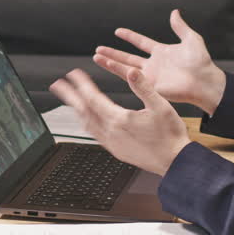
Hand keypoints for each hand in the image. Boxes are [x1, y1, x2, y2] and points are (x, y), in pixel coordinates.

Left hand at [49, 69, 190, 176]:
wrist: (175, 162)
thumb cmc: (170, 136)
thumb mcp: (160, 106)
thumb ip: (143, 87)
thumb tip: (131, 71)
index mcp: (119, 120)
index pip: (93, 98)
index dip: (81, 84)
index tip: (73, 74)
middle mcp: (111, 133)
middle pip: (83, 111)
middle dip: (69, 96)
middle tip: (58, 85)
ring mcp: (112, 144)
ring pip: (86, 124)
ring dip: (76, 110)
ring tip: (70, 100)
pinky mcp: (116, 151)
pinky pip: (94, 135)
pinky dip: (86, 123)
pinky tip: (88, 121)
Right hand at [93, 9, 225, 115]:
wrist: (204, 81)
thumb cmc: (201, 63)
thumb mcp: (191, 39)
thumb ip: (180, 27)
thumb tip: (175, 12)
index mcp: (161, 52)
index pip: (141, 43)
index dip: (130, 37)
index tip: (117, 31)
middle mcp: (153, 64)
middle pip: (128, 57)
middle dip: (113, 54)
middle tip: (98, 49)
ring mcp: (150, 76)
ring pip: (125, 67)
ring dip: (110, 62)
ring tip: (96, 57)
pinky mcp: (149, 86)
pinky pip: (131, 77)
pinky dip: (118, 70)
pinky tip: (107, 64)